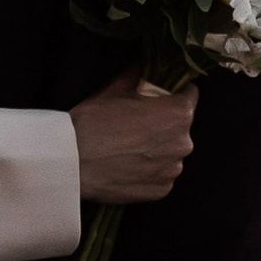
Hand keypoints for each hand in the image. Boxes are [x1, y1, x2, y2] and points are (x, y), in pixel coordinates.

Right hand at [68, 73, 196, 203]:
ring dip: (157, 149)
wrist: (71, 162)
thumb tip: (145, 68)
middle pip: (180, 127)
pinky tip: (126, 166)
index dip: (173, 93)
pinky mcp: (161, 191)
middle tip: (136, 125)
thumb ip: (138, 75)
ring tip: (128, 149)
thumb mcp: (115, 88)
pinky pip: (161, 175)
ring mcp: (173, 170)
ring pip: (170, 153)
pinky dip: (149, 171)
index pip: (190, 95)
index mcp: (178, 114)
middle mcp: (184, 143)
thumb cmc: (94, 121)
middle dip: (164, 124)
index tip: (158, 97)